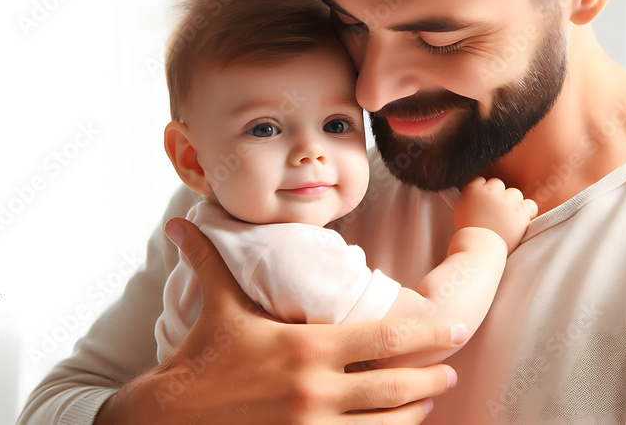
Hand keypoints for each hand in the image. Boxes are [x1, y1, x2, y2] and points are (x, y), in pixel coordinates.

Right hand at [94, 218, 460, 424]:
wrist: (168, 418)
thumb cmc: (202, 358)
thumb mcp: (216, 307)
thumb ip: (211, 260)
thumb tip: (183, 220)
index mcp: (305, 348)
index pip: (384, 340)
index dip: (427, 335)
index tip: (457, 330)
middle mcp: (315, 390)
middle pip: (394, 386)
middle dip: (430, 378)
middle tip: (451, 371)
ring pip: (383, 424)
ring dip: (413, 412)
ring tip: (431, 400)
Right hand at [453, 177, 537, 251]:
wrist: (479, 249)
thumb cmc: (468, 235)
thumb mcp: (460, 211)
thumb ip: (468, 198)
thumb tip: (476, 194)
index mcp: (472, 191)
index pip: (481, 181)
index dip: (485, 192)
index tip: (485, 203)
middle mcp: (489, 192)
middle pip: (498, 185)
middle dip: (498, 196)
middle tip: (497, 213)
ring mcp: (506, 200)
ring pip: (514, 193)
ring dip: (513, 203)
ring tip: (508, 219)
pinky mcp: (520, 211)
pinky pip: (530, 205)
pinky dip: (527, 212)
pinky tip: (520, 220)